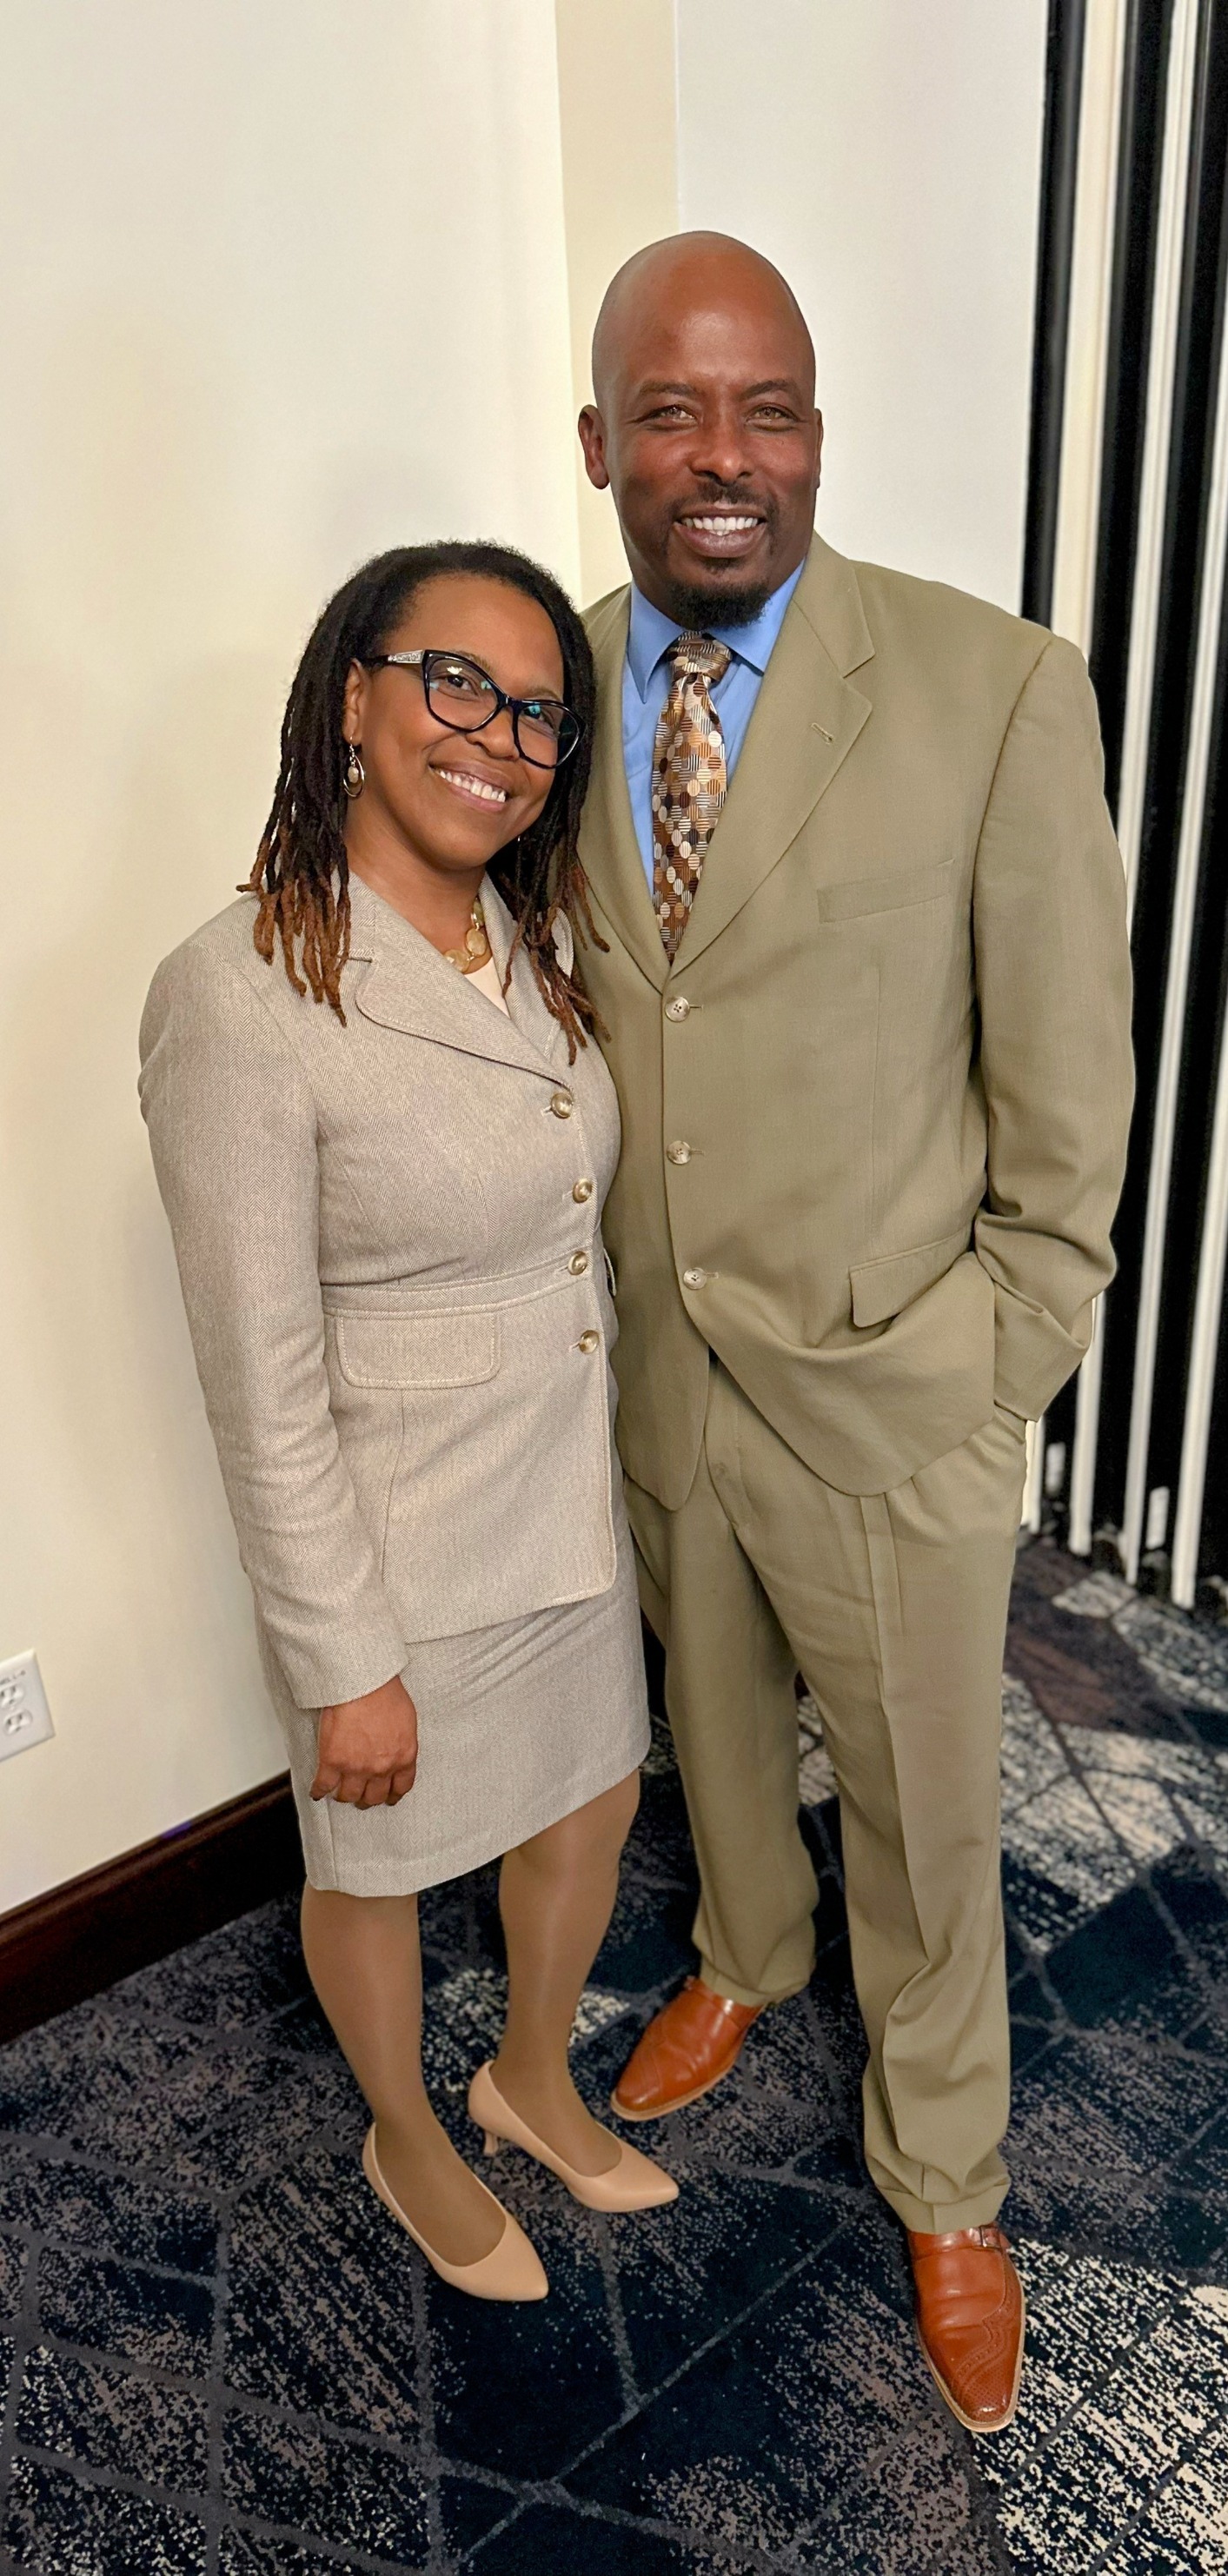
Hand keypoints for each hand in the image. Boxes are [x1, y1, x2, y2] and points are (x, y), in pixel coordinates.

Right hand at [310, 1675, 418, 1806]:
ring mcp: (356, 1768)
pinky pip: (323, 1785)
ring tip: (339, 1793)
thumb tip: (396, 1748)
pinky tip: (317, 1792)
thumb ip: (402, 1742)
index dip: (392, 1795)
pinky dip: (318, 1791)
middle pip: (374, 1797)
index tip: (388, 1797)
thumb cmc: (385, 1693)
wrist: (363, 1684)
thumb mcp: (407, 1721)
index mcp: (403, 1757)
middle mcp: (381, 1768)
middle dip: (367, 1799)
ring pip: (349, 1795)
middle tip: (362, 1797)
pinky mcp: (333, 1762)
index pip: (400, 1787)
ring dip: (344, 1796)